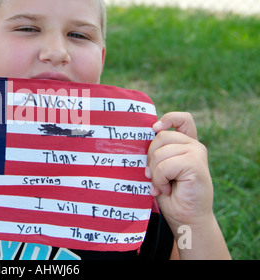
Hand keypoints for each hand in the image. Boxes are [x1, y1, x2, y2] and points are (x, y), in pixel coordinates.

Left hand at [146, 112, 213, 230]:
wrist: (186, 218)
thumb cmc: (170, 195)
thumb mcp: (160, 169)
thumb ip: (157, 153)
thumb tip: (138, 140)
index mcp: (185, 144)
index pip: (182, 119)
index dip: (168, 118)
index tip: (154, 128)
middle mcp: (194, 145)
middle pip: (161, 137)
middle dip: (150, 158)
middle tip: (152, 177)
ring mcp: (197, 153)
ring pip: (160, 152)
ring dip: (154, 173)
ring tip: (161, 186)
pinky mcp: (196, 164)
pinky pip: (165, 165)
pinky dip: (160, 179)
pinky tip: (166, 189)